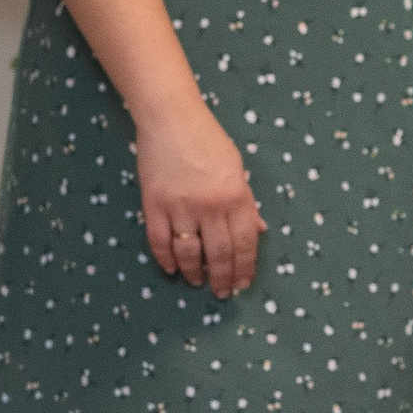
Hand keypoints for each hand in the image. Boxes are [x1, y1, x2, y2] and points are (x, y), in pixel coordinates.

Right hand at [135, 101, 262, 296]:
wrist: (171, 119)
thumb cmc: (208, 142)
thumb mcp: (237, 170)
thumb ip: (247, 203)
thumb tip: (259, 231)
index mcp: (236, 197)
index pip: (245, 243)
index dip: (245, 267)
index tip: (243, 283)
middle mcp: (210, 205)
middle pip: (219, 253)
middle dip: (222, 277)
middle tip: (222, 292)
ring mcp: (181, 206)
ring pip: (189, 252)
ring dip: (194, 271)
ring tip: (197, 282)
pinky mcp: (154, 204)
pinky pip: (159, 240)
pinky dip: (165, 258)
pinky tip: (172, 268)